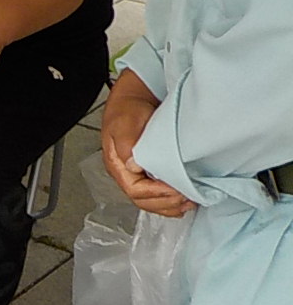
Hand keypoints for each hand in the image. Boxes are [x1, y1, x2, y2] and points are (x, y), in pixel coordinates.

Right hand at [101, 82, 193, 215]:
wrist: (133, 99)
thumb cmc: (128, 109)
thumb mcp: (125, 123)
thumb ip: (126, 143)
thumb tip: (132, 165)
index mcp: (117, 164)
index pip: (135, 189)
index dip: (156, 194)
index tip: (176, 190)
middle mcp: (126, 173)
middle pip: (142, 200)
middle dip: (165, 203)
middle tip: (187, 200)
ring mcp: (137, 173)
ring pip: (149, 200)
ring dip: (169, 205)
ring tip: (188, 204)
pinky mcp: (149, 171)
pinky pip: (156, 193)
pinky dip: (169, 201)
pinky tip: (182, 201)